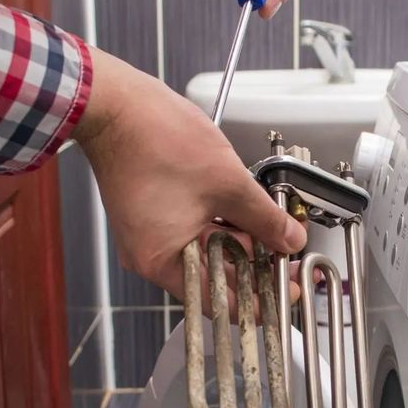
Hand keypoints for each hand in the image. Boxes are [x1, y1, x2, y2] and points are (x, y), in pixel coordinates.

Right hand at [72, 47, 306, 312]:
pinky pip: (195, 230)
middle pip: (215, 277)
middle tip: (290, 254)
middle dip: (256, 265)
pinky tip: (249, 212)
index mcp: (163, 261)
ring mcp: (151, 234)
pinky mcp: (153, 213)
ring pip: (208, 251)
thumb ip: (266, 219)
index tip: (288, 291)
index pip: (219, 303)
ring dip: (242, 241)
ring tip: (276, 227)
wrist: (117, 104)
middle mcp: (152, 255)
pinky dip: (222, 225)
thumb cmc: (156, 139)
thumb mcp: (228, 183)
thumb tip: (291, 240)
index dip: (259, 301)